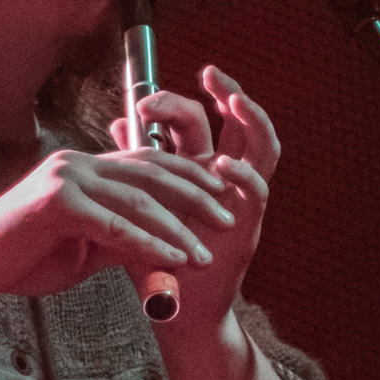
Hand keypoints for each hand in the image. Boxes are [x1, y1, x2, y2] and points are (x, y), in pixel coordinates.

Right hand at [0, 140, 236, 301]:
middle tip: (229, 218)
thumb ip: (119, 237)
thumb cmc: (21, 257)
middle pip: (151, 173)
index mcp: (83, 167)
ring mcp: (65, 179)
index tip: (221, 196)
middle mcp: (77, 163)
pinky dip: (149, 244)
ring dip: (178, 228)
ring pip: (138, 200)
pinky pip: (115, 225)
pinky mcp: (56, 204)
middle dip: (196, 197)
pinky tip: (173, 259)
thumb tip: (160, 245)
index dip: (187, 177)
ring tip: (205, 253)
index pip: (146, 163)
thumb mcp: (82, 245)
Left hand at [109, 65, 278, 334]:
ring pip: (262, 148)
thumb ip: (135, 164)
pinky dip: (243, 176)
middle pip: (235, 123)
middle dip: (225, 92)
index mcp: (196, 170)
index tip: (145, 97)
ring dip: (252, 120)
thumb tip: (118, 123)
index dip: (175, 102)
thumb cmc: (154, 257)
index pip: (196, 122)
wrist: (171, 308)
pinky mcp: (247, 227)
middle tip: (208, 71)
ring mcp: (239, 201)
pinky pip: (258, 193)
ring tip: (234, 99)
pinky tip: (223, 166)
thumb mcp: (138, 203)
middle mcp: (223, 180)